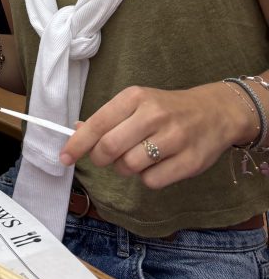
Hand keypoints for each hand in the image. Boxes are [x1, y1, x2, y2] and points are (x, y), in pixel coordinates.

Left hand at [59, 81, 255, 188]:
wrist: (215, 112)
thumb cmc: (166, 109)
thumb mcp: (137, 103)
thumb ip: (108, 118)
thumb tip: (75, 131)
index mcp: (135, 97)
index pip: (97, 123)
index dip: (77, 143)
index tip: (64, 157)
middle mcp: (153, 115)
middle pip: (110, 148)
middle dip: (101, 159)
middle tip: (106, 158)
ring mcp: (174, 138)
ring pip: (129, 167)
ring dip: (125, 168)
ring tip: (136, 157)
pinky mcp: (189, 161)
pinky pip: (152, 181)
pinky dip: (147, 178)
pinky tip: (157, 165)